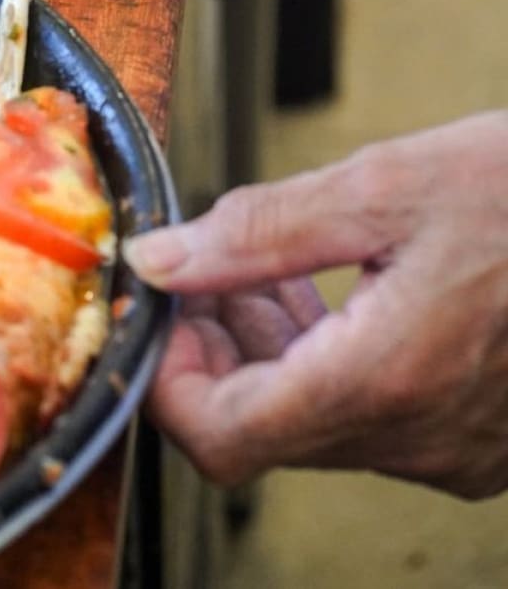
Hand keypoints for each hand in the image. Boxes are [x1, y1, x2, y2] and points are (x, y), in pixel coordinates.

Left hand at [123, 113, 507, 497]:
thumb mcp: (384, 186)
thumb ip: (258, 232)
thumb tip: (161, 262)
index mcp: (385, 381)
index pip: (221, 438)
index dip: (167, 378)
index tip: (162, 307)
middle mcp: (421, 439)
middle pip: (263, 428)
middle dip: (216, 347)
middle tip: (210, 263)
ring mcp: (459, 451)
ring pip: (316, 421)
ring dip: (270, 346)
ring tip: (266, 261)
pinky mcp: (483, 439)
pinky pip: (373, 416)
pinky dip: (329, 356)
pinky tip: (328, 283)